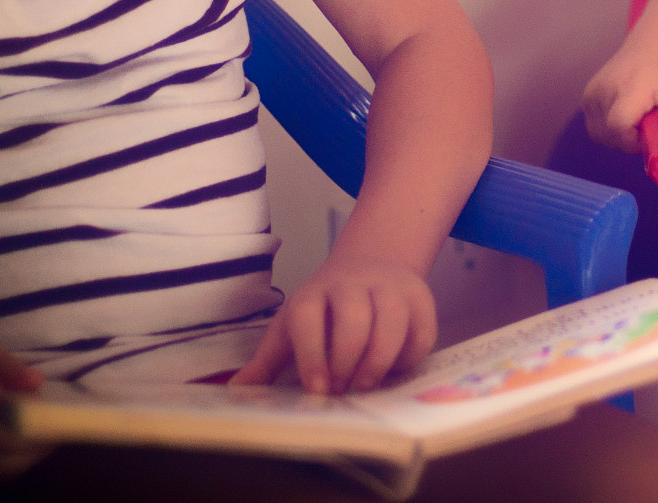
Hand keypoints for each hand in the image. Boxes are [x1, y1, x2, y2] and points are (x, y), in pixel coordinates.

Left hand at [232, 253, 437, 394]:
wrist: (370, 265)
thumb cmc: (323, 310)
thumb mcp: (291, 329)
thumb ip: (266, 362)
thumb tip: (235, 392)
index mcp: (312, 293)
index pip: (308, 317)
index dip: (312, 355)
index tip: (318, 389)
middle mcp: (351, 284)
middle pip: (354, 318)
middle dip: (348, 360)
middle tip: (344, 388)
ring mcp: (388, 287)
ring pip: (391, 320)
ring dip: (380, 359)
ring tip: (367, 383)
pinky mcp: (419, 296)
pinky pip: (421, 330)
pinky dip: (409, 356)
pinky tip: (394, 369)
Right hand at [582, 40, 657, 153]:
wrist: (653, 43)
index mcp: (629, 87)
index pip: (619, 126)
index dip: (633, 140)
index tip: (650, 133)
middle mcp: (604, 89)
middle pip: (609, 136)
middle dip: (629, 142)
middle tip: (649, 128)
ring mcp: (591, 93)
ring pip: (599, 135)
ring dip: (618, 137)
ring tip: (638, 122)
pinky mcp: (586, 97)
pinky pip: (594, 128)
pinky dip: (609, 130)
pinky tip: (627, 119)